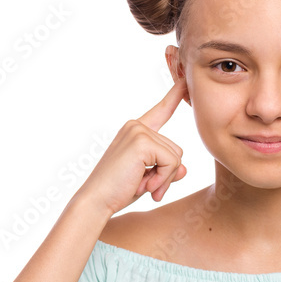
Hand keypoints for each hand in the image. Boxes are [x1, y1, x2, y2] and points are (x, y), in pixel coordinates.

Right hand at [74, 77, 188, 215]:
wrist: (96, 201)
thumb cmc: (118, 191)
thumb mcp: (149, 178)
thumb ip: (167, 171)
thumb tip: (184, 169)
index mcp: (136, 130)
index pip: (161, 111)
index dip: (174, 96)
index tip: (185, 80)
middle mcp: (137, 126)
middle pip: (177, 150)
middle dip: (167, 174)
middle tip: (147, 187)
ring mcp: (139, 132)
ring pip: (176, 158)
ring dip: (164, 179)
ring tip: (144, 186)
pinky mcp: (142, 142)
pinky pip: (172, 163)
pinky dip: (162, 179)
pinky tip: (145, 186)